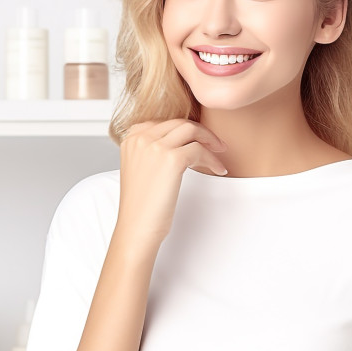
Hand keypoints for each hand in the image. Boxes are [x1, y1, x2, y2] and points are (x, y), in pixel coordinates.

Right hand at [116, 119, 226, 247]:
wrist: (136, 228)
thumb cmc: (140, 206)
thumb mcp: (139, 169)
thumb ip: (151, 150)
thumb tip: (180, 143)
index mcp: (131, 138)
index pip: (163, 122)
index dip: (184, 130)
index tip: (198, 139)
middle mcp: (141, 138)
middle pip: (179, 122)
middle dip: (201, 131)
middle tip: (216, 144)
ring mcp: (155, 146)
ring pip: (191, 131)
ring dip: (210, 140)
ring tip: (220, 153)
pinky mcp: (172, 159)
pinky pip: (200, 150)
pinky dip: (212, 159)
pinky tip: (218, 170)